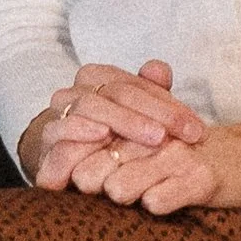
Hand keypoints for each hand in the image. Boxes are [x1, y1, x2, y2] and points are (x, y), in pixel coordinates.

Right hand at [23, 60, 205, 190]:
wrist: (71, 172)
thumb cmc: (114, 143)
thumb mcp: (140, 119)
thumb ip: (153, 92)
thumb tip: (159, 68)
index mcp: (95, 78)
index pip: (134, 84)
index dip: (168, 105)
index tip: (196, 129)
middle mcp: (73, 94)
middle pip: (115, 93)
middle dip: (154, 114)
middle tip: (180, 134)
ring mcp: (55, 118)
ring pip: (90, 107)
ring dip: (124, 121)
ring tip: (154, 136)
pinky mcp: (44, 150)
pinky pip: (58, 135)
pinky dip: (79, 131)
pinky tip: (103, 135)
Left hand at [48, 85, 240, 219]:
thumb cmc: (193, 165)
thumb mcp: (154, 155)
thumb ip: (114, 158)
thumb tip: (67, 177)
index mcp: (140, 132)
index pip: (96, 142)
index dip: (72, 162)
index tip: (58, 182)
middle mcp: (157, 141)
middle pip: (106, 160)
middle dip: (89, 176)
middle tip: (77, 187)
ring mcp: (180, 158)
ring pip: (133, 177)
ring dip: (119, 188)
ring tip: (112, 196)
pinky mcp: (205, 178)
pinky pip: (172, 192)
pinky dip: (159, 200)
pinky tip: (151, 208)